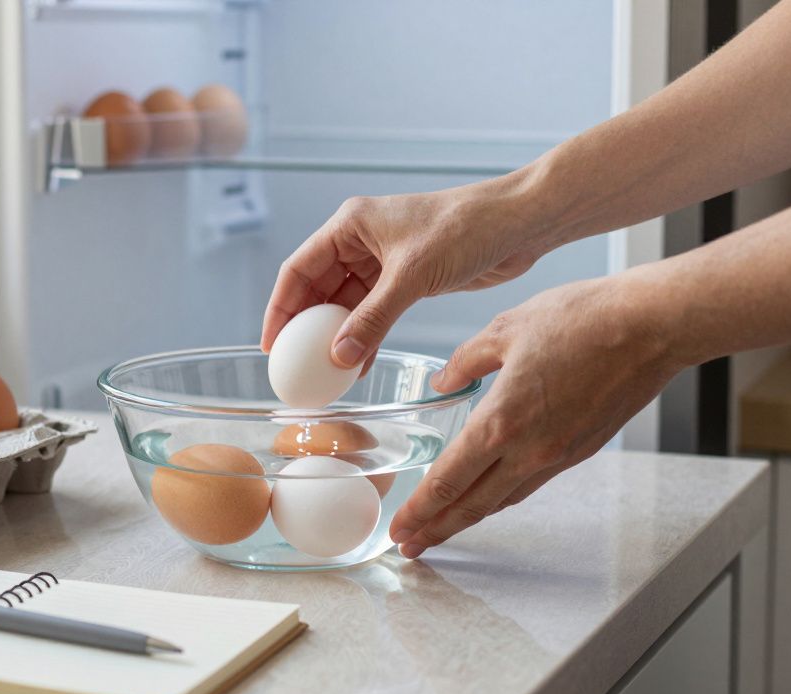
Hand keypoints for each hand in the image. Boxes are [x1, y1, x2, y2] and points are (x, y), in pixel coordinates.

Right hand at [260, 175, 553, 369]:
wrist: (518, 224)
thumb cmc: (466, 229)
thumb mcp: (412, 276)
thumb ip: (373, 318)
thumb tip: (337, 356)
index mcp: (350, 224)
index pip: (299, 269)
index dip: (281, 308)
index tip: (272, 344)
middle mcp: (361, 240)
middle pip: (318, 288)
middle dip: (306, 327)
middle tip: (294, 365)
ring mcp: (384, 260)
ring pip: (346, 303)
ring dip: (336, 335)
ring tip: (323, 372)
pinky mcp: (407, 278)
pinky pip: (374, 311)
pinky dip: (365, 336)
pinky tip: (357, 364)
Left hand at [389, 274, 686, 557]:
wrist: (650, 327)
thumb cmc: (582, 319)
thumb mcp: (505, 328)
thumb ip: (465, 361)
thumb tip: (442, 382)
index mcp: (501, 422)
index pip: (448, 481)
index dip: (419, 510)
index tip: (398, 529)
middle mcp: (529, 450)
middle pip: (472, 505)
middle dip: (436, 529)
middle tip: (409, 546)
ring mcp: (558, 455)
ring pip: (503, 499)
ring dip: (468, 518)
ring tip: (441, 528)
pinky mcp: (581, 449)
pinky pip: (531, 482)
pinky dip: (503, 494)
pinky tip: (489, 491)